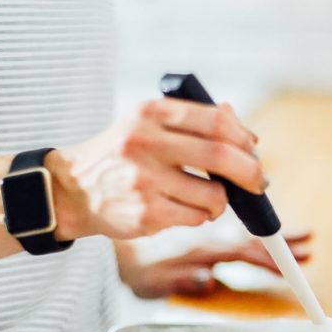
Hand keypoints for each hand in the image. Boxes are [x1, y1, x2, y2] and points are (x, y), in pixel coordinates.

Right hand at [45, 99, 264, 240]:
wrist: (72, 189)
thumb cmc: (121, 155)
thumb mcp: (147, 124)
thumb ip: (193, 123)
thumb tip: (246, 136)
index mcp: (150, 113)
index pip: (216, 121)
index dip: (243, 138)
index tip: (252, 150)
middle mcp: (145, 142)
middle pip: (221, 157)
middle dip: (250, 173)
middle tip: (258, 182)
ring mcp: (144, 180)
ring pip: (213, 195)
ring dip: (221, 202)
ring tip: (208, 200)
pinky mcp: (145, 213)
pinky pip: (195, 218)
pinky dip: (199, 216)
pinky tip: (181, 209)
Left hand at [118, 231, 312, 298]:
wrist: (111, 229)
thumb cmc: (130, 262)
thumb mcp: (151, 279)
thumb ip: (180, 280)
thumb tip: (208, 282)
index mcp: (201, 246)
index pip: (243, 252)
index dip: (270, 260)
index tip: (292, 269)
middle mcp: (207, 234)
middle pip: (253, 238)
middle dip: (282, 244)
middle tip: (308, 247)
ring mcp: (206, 231)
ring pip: (248, 231)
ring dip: (275, 235)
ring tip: (304, 238)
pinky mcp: (203, 227)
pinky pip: (238, 228)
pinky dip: (258, 230)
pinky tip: (269, 232)